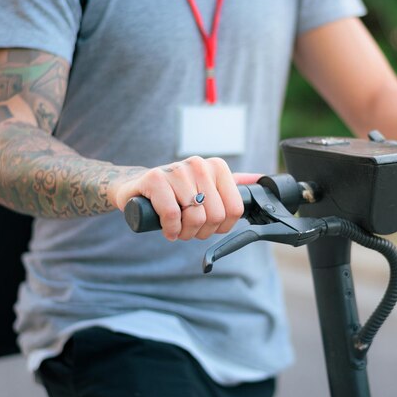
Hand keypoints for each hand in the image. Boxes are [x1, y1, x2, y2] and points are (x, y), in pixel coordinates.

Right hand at [113, 156, 261, 240]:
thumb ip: (233, 184)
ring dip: (184, 233)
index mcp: (217, 167)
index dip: (222, 227)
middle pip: (215, 215)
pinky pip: (173, 215)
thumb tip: (259, 180)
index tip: (208, 226)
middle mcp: (199, 164)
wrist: (137, 188)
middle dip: (201, 231)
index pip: (234, 209)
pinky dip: (171, 229)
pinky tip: (167, 229)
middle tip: (188, 230)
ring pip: (195, 217)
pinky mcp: (155, 178)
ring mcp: (177, 169)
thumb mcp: (206, 186)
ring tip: (177, 229)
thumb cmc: (176, 192)